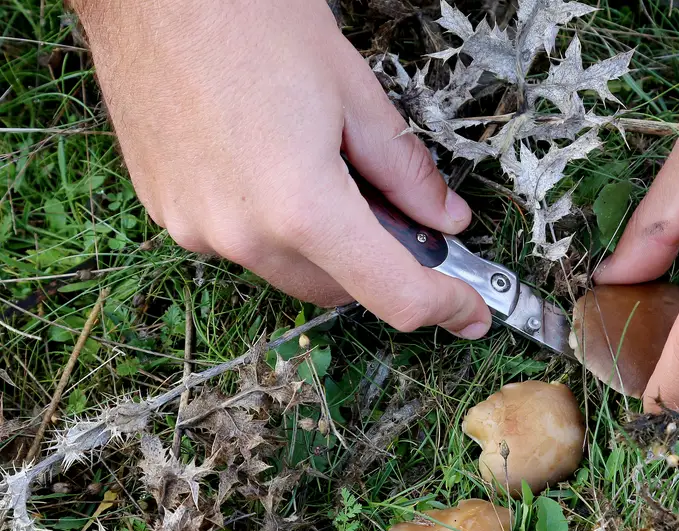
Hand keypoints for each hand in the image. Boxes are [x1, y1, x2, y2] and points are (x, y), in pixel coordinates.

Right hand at [73, 0, 491, 337]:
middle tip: (406, 220)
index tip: (469, 310)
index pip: (393, 294)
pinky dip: (275, 227)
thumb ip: (404, 170)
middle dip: (382, 267)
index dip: (444, 307)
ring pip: (288, 270)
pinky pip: (240, 242)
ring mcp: (195, 227)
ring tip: (333, 175)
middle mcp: (242, 234)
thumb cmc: (249, 17)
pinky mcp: (166, 211)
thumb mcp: (354, 91)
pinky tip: (279, 168)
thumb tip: (443, 218)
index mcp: (301, 207)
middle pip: (338, 290)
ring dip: (326, 248)